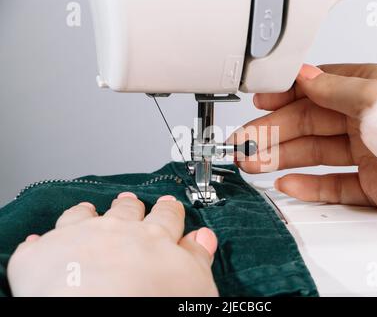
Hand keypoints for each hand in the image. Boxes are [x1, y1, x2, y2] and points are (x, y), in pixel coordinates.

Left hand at [7, 193, 218, 295]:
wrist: (97, 309)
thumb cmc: (151, 301)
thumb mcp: (194, 284)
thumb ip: (198, 258)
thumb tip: (204, 238)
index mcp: (154, 238)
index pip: (165, 218)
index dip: (168, 211)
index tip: (169, 206)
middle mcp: (116, 232)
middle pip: (125, 213)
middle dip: (130, 207)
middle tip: (130, 202)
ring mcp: (77, 239)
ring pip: (83, 217)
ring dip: (87, 214)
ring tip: (88, 210)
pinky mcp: (41, 257)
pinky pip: (41, 244)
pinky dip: (43, 243)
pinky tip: (42, 242)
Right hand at [233, 63, 376, 240]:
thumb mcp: (376, 97)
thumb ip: (333, 88)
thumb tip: (303, 75)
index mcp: (372, 90)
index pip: (318, 90)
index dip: (285, 96)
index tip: (258, 103)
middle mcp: (368, 121)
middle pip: (310, 124)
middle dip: (275, 132)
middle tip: (246, 141)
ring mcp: (369, 154)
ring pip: (315, 154)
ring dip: (282, 158)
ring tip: (255, 163)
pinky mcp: (371, 186)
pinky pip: (331, 184)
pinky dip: (307, 185)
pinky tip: (286, 183)